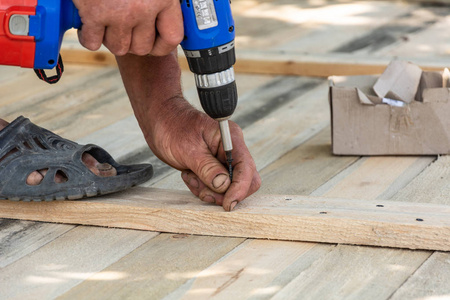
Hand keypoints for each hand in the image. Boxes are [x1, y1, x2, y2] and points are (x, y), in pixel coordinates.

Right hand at [72, 0, 183, 55]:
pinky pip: (92, 42)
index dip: (162, 46)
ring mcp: (119, 13)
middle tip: (123, 28)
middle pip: (142, 47)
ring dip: (111, 38)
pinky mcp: (94, 14)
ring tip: (106, 22)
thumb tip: (160, 17)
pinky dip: (88, 36)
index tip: (154, 45)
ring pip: (118, 47)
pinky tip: (88, 24)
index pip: (172, 37)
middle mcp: (144, 8)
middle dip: (132, 41)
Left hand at [115, 52, 260, 210]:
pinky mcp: (214, 167)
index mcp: (230, 139)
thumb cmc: (172, 127)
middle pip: (245, 180)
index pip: (246, 168)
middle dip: (225, 192)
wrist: (160, 120)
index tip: (228, 203)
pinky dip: (203, 187)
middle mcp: (231, 149)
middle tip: (204, 191)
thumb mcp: (188, 149)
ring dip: (210, 190)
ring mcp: (223, 159)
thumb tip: (224, 186)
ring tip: (190, 176)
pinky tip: (189, 175)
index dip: (240, 189)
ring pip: (229, 187)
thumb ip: (207, 168)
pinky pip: (216, 186)